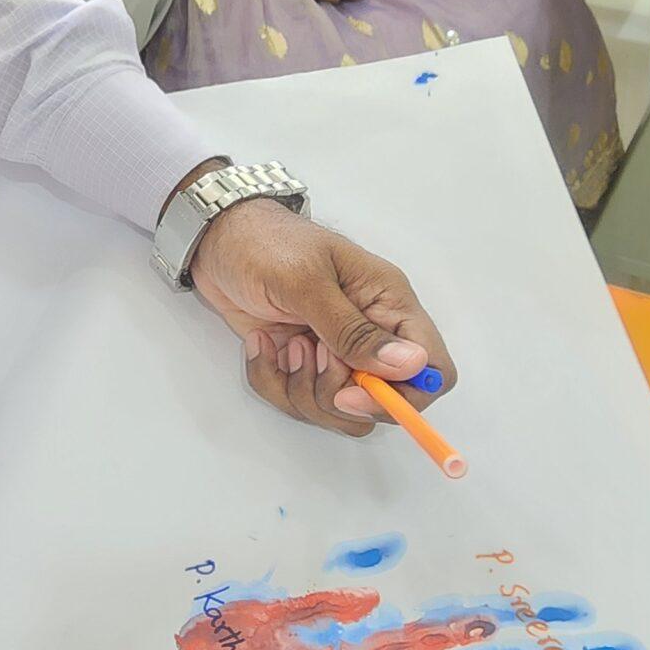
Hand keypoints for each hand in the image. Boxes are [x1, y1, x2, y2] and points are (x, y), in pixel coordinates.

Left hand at [188, 198, 454, 435]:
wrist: (216, 239)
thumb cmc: (265, 244)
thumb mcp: (307, 283)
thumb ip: (354, 330)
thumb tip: (412, 366)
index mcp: (389, 305)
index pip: (434, 370)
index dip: (404, 396)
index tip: (352, 394)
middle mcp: (371, 333)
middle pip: (383, 402)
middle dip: (336, 394)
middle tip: (304, 351)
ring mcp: (335, 352)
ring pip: (338, 409)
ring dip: (301, 388)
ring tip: (282, 343)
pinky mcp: (302, 363)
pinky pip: (298, 401)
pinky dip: (272, 380)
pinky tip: (261, 344)